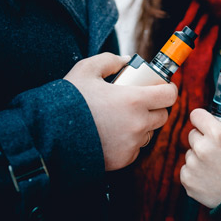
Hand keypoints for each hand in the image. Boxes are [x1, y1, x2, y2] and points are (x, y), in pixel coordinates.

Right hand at [64, 53, 177, 170]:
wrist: (51, 135)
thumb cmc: (69, 101)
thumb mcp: (87, 70)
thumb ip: (110, 61)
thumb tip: (127, 62)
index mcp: (134, 100)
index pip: (169, 95)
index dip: (168, 89)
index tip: (162, 87)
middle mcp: (138, 124)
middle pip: (162, 116)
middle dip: (155, 107)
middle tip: (139, 103)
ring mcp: (132, 144)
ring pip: (149, 133)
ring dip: (142, 125)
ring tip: (122, 119)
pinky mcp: (124, 159)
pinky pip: (135, 149)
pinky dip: (129, 142)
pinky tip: (112, 135)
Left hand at [180, 83, 220, 207]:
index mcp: (216, 134)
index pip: (196, 115)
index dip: (203, 121)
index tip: (210, 128)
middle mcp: (202, 148)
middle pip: (192, 134)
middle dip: (202, 140)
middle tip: (217, 152)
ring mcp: (193, 165)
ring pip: (189, 152)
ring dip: (198, 157)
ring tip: (214, 166)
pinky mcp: (186, 180)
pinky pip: (184, 169)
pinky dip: (193, 173)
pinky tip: (208, 177)